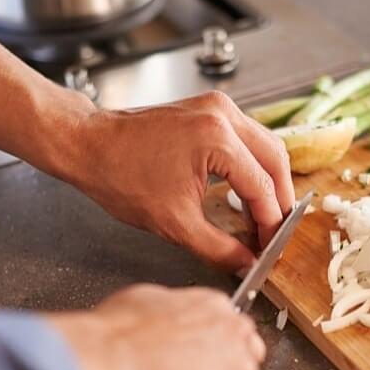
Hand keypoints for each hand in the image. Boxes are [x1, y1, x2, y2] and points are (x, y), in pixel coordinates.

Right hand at [45, 284, 264, 369]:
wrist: (106, 367)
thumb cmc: (113, 340)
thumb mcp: (142, 303)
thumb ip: (170, 315)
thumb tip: (163, 326)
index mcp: (214, 308)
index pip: (235, 335)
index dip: (213, 357)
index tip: (197, 369)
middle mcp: (234, 339)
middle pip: (242, 369)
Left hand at [67, 91, 294, 271]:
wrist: (89, 146)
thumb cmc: (120, 176)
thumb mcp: (175, 223)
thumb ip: (218, 248)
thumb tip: (245, 263)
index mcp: (218, 139)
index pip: (263, 188)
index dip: (271, 223)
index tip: (270, 247)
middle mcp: (223, 115)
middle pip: (276, 160)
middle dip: (280, 199)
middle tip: (275, 232)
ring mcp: (217, 107)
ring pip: (266, 145)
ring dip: (270, 181)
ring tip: (264, 215)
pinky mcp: (210, 108)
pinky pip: (247, 137)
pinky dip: (254, 164)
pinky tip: (248, 190)